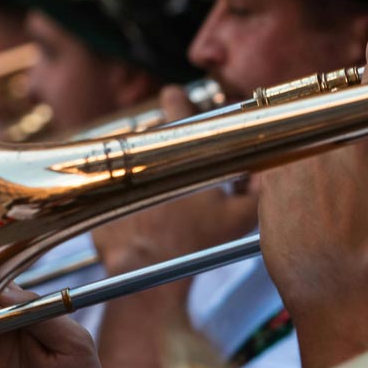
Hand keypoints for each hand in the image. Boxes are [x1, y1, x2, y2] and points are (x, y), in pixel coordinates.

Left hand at [92, 85, 259, 287]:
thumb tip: (270, 177)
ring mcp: (115, 176)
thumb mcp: (238, 218)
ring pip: (129, 160)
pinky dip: (122, 198)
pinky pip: (110, 190)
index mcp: (178, 153)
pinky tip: (137, 218)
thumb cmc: (193, 242)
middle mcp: (143, 156)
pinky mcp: (98, 199)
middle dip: (163, 145)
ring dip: (142, 170)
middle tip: (173, 161)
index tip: (173, 95)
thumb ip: (259, 194)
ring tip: (155, 193)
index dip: (176, 100)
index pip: (176, 109)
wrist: (147, 272)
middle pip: (151, 136)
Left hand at [257, 32, 367, 367]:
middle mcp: (322, 145)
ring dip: (320, 130)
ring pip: (305, 123)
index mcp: (362, 145)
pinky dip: (294, 156)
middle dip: (348, 104)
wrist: (327, 291)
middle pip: (336, 100)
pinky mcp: (266, 179)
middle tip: (359, 128)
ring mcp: (290, 160)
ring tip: (333, 171)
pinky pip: (281, 150)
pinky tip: (309, 186)